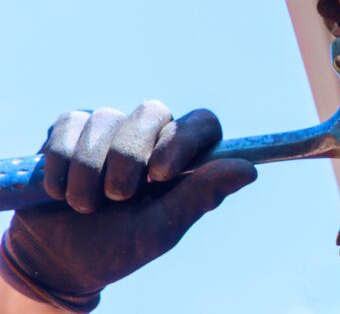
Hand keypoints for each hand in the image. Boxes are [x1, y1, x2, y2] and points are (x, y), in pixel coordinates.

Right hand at [0, 102, 255, 311]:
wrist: (59, 260)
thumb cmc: (120, 244)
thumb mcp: (161, 228)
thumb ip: (201, 195)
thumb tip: (250, 170)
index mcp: (185, 155)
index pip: (202, 122)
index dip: (183, 140)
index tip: (160, 173)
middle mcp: (152, 133)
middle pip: (153, 110)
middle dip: (130, 155)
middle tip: (119, 195)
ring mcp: (111, 126)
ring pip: (105, 118)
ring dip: (89, 170)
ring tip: (86, 205)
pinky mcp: (70, 128)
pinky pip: (69, 124)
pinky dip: (61, 163)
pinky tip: (59, 191)